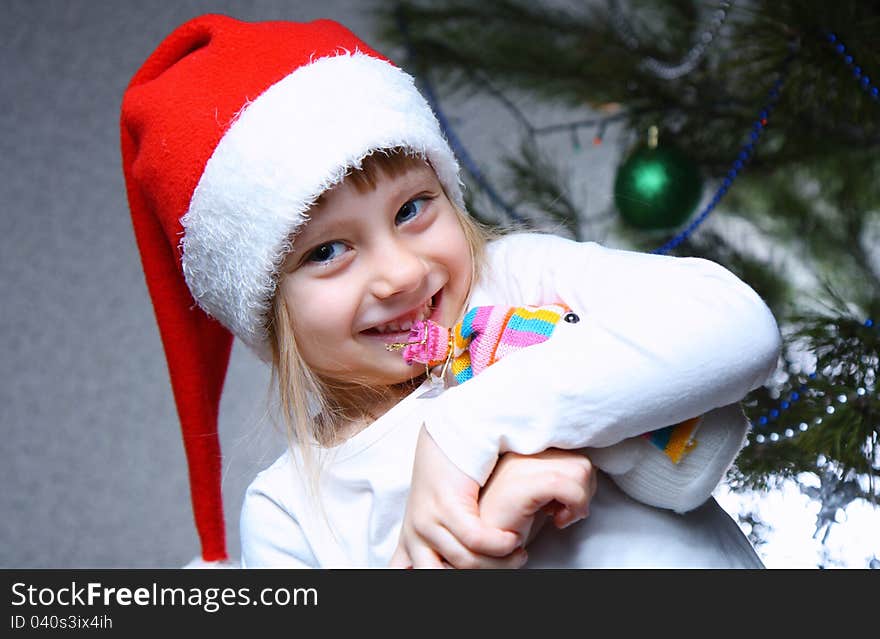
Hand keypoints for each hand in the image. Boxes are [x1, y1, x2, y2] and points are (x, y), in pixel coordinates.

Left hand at [390, 425, 526, 568]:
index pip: (405, 575)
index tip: (472, 570)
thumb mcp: (433, 517)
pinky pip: (476, 539)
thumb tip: (434, 567)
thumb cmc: (450, 479)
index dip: (440, 578)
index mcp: (410, 542)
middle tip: (508, 564)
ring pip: (467, 561)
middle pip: (443, 577)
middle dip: (483, 572)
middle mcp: (414, 535)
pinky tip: (513, 538)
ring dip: (500, 562)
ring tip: (518, 551)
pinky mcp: (445, 505)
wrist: (449, 437)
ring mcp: (427, 521)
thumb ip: (434, 546)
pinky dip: (500, 544)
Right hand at [479, 449, 596, 545]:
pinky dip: (573, 507)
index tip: (564, 501)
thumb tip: (586, 473)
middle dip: (584, 491)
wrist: (485, 547)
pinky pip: (565, 486)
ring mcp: (518, 467)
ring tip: (557, 515)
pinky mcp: (519, 487)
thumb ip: (558, 474)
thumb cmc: (512, 522)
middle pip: (581, 459)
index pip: (573, 450)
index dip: (579, 480)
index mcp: (525, 449)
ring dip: (579, 501)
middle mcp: (520, 452)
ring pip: (579, 470)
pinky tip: (557, 521)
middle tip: (563, 511)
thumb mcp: (540, 491)